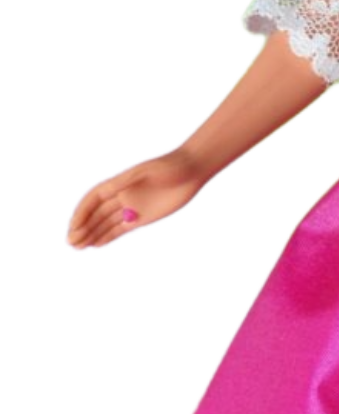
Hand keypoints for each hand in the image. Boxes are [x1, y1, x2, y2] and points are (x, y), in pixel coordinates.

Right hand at [67, 149, 204, 248]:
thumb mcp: (146, 171)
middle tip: (71, 243)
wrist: (193, 169)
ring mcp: (132, 207)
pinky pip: (121, 229)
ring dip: (91, 234)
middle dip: (83, 228)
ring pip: (106, 223)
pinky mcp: (143, 217)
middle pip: (97, 214)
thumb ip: (126, 182)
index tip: (73, 226)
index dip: (82, 213)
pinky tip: (95, 244)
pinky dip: (108, 236)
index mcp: (120, 183)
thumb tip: (105, 192)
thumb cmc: (170, 166)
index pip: (94, 199)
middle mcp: (123, 195)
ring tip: (77, 247)